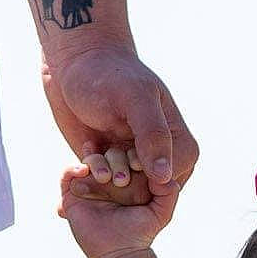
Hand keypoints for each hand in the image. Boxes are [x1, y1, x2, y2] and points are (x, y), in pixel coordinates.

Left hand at [42, 42, 195, 202]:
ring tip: (96, 146)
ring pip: (121, 193)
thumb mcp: (134, 98)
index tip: (126, 157)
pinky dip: (91, 172)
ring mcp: (133, 161)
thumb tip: (165, 177)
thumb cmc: (109, 73)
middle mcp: (160, 157)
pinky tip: (88, 148)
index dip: (146, 179)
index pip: (170, 181)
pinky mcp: (109, 162)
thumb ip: (154, 135)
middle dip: (121, 179)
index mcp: (179, 142)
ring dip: (104, 175)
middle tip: (106, 150)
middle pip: (145, 193)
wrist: (76, 64)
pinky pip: (102, 185)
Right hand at [57, 159, 175, 257]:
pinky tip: (84, 172)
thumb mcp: (162, 211)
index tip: (138, 166)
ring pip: (90, 158)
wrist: (119, 252)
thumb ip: (168, 190)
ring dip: (97, 162)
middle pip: (110, 151)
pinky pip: (68, 173)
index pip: (130, 152)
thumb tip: (163, 170)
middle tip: (122, 180)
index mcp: (130, 175)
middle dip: (116, 159)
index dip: (134, 154)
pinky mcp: (73, 194)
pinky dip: (73, 168)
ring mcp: (91, 183)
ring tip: (104, 178)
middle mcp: (110, 175)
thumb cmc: (141, 232)